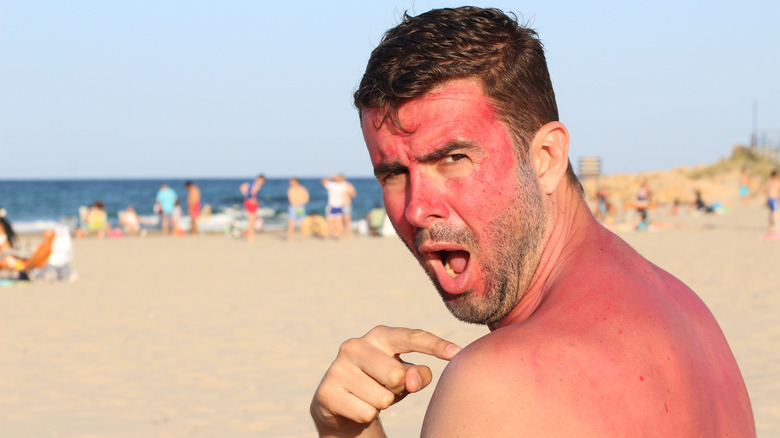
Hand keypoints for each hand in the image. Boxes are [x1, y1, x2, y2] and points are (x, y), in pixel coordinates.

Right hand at [311, 325, 460, 436]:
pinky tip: (355, 406)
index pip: (411, 337)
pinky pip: (365, 413)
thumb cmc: (381, 385)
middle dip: (397, 390)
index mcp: (379, 336)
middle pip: (397, 375)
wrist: (341, 405)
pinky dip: (366, 416)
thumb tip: (411, 379)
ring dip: (381, 405)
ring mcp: (337, 367)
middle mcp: (355, 345)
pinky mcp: (326, 391)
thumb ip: (416, 375)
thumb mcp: (405, 379)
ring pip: (382, 399)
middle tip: (385, 388)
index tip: (457, 353)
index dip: (435, 345)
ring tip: (369, 397)